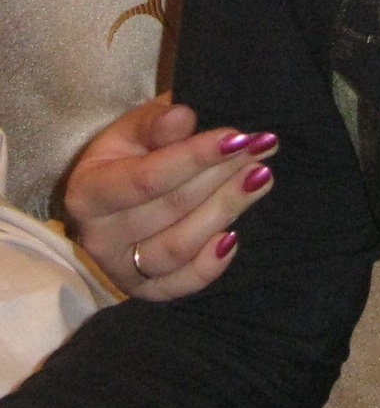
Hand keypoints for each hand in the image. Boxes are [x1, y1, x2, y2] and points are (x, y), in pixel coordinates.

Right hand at [64, 96, 277, 302]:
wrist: (115, 197)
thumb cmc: (128, 156)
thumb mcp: (132, 129)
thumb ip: (155, 122)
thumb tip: (182, 117)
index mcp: (88, 192)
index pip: (148, 178)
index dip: (195, 157)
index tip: (238, 137)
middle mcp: (99, 236)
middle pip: (171, 209)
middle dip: (222, 176)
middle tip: (262, 149)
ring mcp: (120, 269)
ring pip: (179, 246)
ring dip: (226, 210)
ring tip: (260, 178)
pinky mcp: (145, 291)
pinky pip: (182, 283)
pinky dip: (210, 264)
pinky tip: (234, 236)